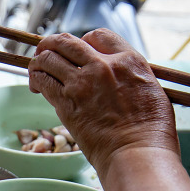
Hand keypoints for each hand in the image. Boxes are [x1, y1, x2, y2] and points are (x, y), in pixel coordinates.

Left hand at [28, 29, 178, 176]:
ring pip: (48, 58)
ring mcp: (81, 83)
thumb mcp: (153, 90)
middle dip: (52, 43)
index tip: (81, 51)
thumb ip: (132, 76)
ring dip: (39, 60)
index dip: (86, 40)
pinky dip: (36, 79)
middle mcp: (102, 65)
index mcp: (128, 60)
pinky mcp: (66, 103)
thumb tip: (120, 75)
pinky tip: (36, 86)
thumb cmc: (152, 131)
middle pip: (66, 41)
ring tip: (37, 69)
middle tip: (46, 50)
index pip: (98, 35)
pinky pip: (43, 81)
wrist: (137, 155)